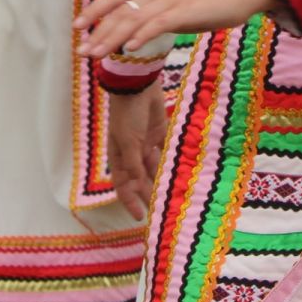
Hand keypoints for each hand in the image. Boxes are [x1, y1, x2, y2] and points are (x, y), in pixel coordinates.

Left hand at [76, 0, 277, 58]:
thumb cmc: (202, 5)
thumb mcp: (170, 8)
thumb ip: (150, 16)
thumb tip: (128, 33)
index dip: (94, 11)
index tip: (76, 27)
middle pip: (119, 12)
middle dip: (98, 33)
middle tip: (82, 52)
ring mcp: (169, 1)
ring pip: (133, 19)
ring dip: (113, 38)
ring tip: (97, 54)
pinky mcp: (184, 12)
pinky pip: (158, 23)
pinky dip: (143, 35)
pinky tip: (131, 48)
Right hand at [106, 85, 169, 217]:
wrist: (138, 85)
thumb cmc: (127, 113)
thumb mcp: (128, 140)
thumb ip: (133, 163)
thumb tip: (137, 183)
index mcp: (119, 157)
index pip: (122, 185)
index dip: (129, 201)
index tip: (140, 217)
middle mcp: (132, 153)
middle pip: (140, 180)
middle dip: (148, 194)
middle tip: (162, 210)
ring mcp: (146, 144)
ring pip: (154, 168)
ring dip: (161, 180)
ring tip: (174, 195)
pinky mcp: (160, 134)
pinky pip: (166, 153)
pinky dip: (172, 162)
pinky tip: (182, 173)